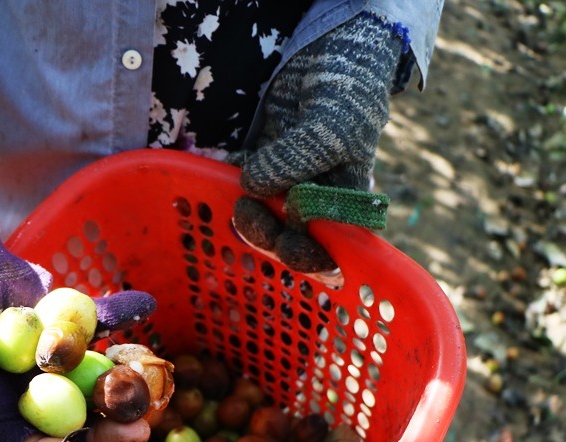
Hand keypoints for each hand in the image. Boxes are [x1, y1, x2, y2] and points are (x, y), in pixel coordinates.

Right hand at [0, 214, 155, 441]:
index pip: (16, 439)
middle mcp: (25, 389)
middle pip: (68, 422)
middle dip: (103, 430)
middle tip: (139, 432)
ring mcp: (51, 362)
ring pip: (91, 383)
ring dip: (122, 386)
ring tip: (154, 385)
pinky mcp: (67, 329)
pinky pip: (97, 327)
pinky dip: (120, 315)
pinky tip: (144, 302)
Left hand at [232, 13, 403, 271]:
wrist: (327, 55)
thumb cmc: (347, 95)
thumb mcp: (331, 126)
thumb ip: (297, 159)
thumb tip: (254, 187)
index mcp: (347, 206)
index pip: (333, 252)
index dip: (312, 260)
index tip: (290, 245)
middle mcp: (317, 206)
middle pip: (291, 244)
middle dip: (269, 238)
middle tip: (250, 213)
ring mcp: (287, 191)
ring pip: (263, 225)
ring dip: (248, 222)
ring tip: (241, 203)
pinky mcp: (261, 171)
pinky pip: (243, 194)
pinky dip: (227, 196)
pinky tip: (218, 191)